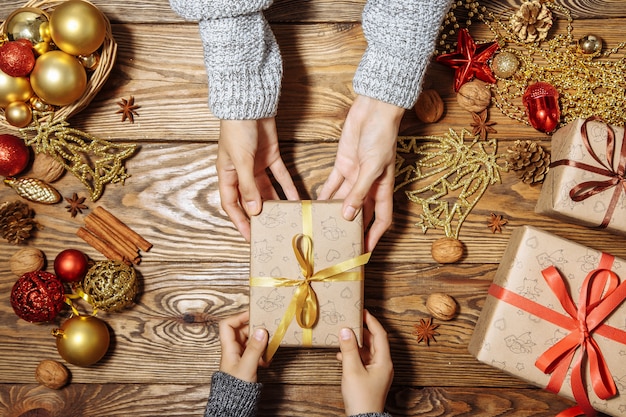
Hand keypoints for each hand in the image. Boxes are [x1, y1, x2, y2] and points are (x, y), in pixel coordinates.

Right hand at [217, 118, 298, 240]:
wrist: (250, 104)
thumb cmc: (237, 130)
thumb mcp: (241, 160)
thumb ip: (248, 186)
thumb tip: (254, 210)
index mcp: (227, 174)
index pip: (232, 203)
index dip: (239, 221)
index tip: (250, 236)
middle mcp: (241, 172)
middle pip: (250, 199)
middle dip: (259, 215)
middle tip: (271, 229)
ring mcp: (257, 165)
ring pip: (267, 189)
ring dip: (276, 202)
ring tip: (286, 217)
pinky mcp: (271, 156)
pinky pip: (281, 176)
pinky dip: (288, 187)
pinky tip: (296, 199)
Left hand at [218, 311, 268, 382]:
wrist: (234, 405)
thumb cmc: (235, 388)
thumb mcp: (247, 367)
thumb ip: (254, 349)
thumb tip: (261, 331)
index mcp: (228, 348)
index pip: (227, 325)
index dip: (238, 317)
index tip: (254, 314)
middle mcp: (233, 350)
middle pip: (242, 331)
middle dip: (256, 330)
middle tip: (268, 329)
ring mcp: (240, 356)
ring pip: (250, 340)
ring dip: (261, 342)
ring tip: (269, 346)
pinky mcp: (246, 362)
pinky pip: (255, 351)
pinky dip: (262, 352)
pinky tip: (267, 359)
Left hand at [318, 95, 403, 250]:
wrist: (374, 109)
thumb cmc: (382, 135)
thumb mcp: (372, 166)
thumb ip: (359, 192)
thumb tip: (348, 216)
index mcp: (383, 187)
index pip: (381, 219)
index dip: (374, 236)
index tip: (364, 251)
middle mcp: (369, 184)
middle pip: (360, 213)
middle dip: (351, 228)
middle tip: (338, 242)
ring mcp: (355, 174)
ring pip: (343, 199)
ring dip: (334, 211)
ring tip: (321, 226)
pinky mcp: (343, 163)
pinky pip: (332, 184)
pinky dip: (324, 194)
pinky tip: (314, 205)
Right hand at [337, 310, 393, 415]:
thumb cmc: (361, 397)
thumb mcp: (352, 370)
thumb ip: (348, 349)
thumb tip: (346, 330)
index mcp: (384, 361)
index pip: (380, 335)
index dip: (371, 321)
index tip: (363, 311)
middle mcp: (383, 365)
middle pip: (374, 342)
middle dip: (362, 332)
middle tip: (351, 321)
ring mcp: (377, 372)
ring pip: (367, 352)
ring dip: (356, 344)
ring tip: (344, 337)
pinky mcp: (370, 379)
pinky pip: (363, 361)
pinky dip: (354, 356)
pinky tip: (342, 355)